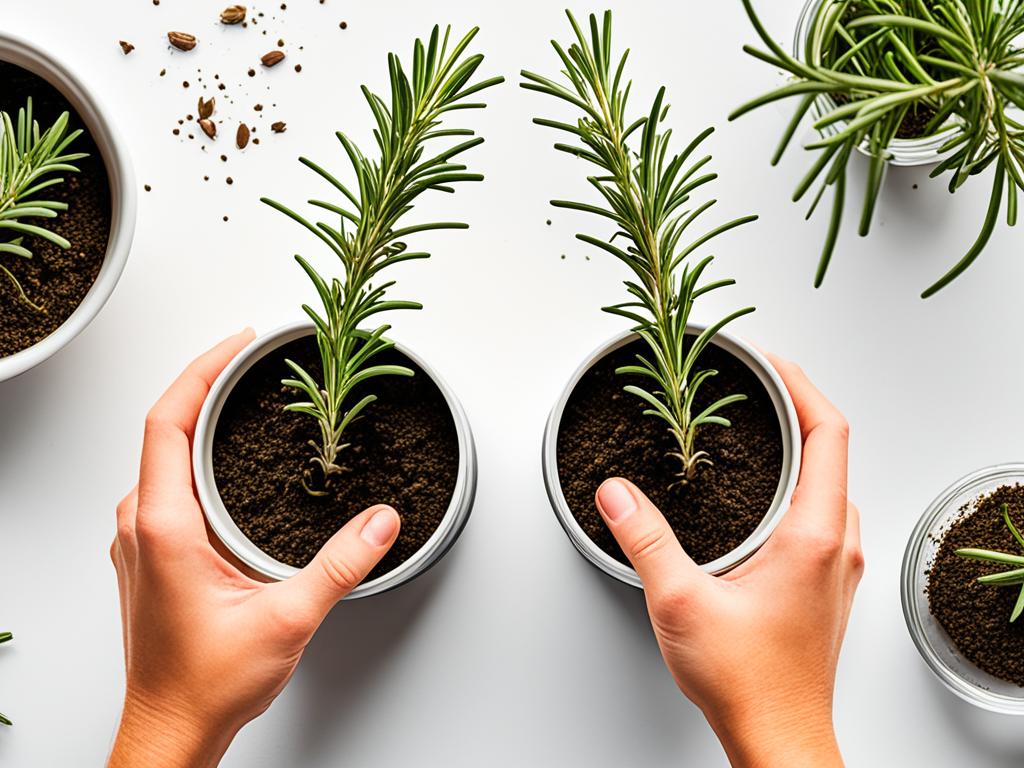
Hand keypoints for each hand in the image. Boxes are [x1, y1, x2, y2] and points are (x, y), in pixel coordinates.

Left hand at [108, 330, 401, 767]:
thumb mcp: (287, 619)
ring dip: (199, 417)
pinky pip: (165, 481)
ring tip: (242, 396)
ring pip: (163, 454)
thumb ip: (340, 566)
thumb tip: (381, 522)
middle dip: (207, 382)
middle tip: (250, 358)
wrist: (172, 727)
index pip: (168, 420)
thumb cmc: (207, 683)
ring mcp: (141, 538)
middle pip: (164, 426)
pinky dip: (194, 453)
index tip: (237, 346)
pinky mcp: (150, 552)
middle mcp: (142, 523)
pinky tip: (226, 458)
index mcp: (165, 525)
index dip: (201, 371)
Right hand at [595, 355, 860, 767]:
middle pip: (833, 448)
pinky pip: (825, 511)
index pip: (828, 432)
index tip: (770, 362)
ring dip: (800, 448)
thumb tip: (615, 492)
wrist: (778, 737)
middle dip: (795, 406)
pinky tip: (764, 494)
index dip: (801, 385)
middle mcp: (837, 544)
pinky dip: (801, 483)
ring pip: (831, 482)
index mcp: (813, 535)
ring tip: (759, 429)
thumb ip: (645, 538)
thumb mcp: (680, 602)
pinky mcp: (828, 584)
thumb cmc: (747, 683)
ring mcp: (837, 566)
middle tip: (755, 385)